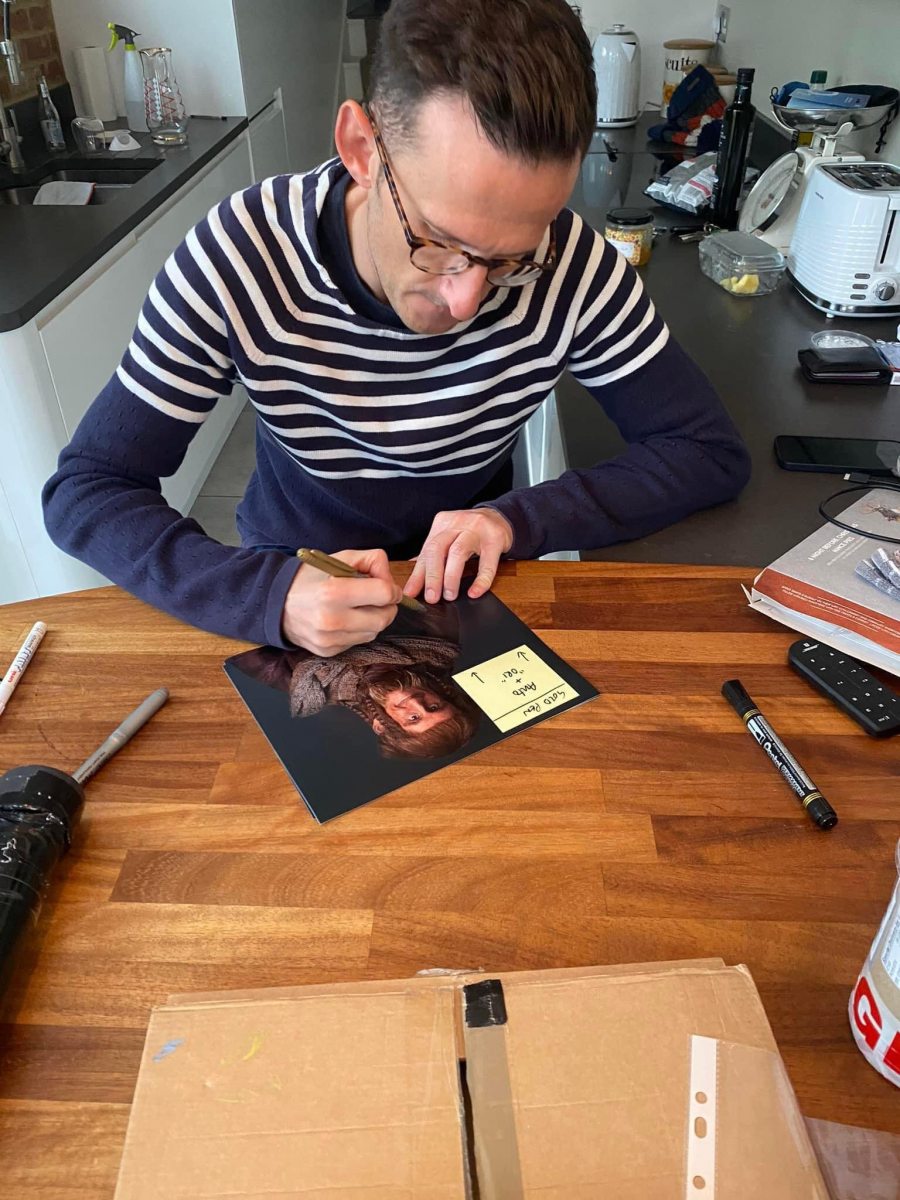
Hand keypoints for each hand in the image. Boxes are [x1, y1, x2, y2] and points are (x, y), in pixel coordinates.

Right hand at [282, 548, 401, 655]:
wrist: (277, 603)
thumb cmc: (311, 578)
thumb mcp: (339, 558)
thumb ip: (371, 561)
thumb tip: (392, 580)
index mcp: (334, 592)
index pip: (384, 594)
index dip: (392, 589)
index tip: (387, 587)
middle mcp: (332, 619)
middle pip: (384, 618)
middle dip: (386, 607)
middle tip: (376, 598)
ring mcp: (329, 639)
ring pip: (374, 632)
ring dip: (373, 619)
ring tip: (357, 608)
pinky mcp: (328, 651)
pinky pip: (359, 642)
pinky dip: (358, 630)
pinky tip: (345, 619)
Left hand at [404, 508, 513, 603]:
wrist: (500, 517)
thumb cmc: (470, 532)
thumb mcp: (449, 538)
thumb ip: (432, 555)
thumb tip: (413, 578)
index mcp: (442, 524)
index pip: (426, 551)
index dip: (418, 574)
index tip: (410, 593)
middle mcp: (457, 524)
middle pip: (438, 548)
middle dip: (432, 576)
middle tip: (431, 598)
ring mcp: (477, 530)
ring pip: (458, 552)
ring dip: (451, 577)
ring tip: (449, 596)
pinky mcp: (495, 539)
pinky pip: (487, 563)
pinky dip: (480, 580)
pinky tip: (474, 592)